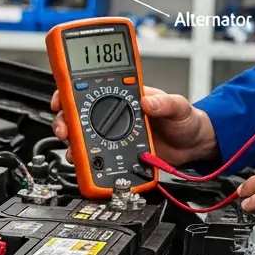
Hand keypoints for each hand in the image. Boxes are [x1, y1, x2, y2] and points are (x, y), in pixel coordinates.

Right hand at [50, 87, 218, 165]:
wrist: (194, 145)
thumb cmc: (185, 120)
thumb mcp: (179, 106)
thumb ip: (165, 103)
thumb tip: (149, 101)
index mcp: (124, 97)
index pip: (90, 89)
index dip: (69, 91)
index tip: (60, 98)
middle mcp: (114, 116)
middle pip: (79, 116)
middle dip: (64, 121)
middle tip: (63, 130)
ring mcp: (114, 136)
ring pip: (83, 138)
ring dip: (73, 145)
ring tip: (74, 151)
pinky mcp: (118, 154)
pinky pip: (97, 158)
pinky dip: (88, 163)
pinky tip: (87, 165)